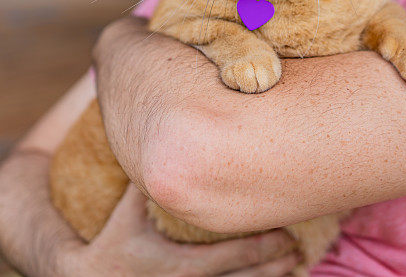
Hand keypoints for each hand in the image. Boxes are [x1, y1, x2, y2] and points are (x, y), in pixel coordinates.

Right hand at [61, 184, 300, 276]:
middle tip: (297, 249)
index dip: (263, 247)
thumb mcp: (125, 214)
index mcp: (180, 266)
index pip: (233, 257)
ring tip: (292, 267)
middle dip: (274, 265)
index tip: (287, 234)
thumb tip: (162, 141)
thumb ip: (145, 183)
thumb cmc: (108, 244)